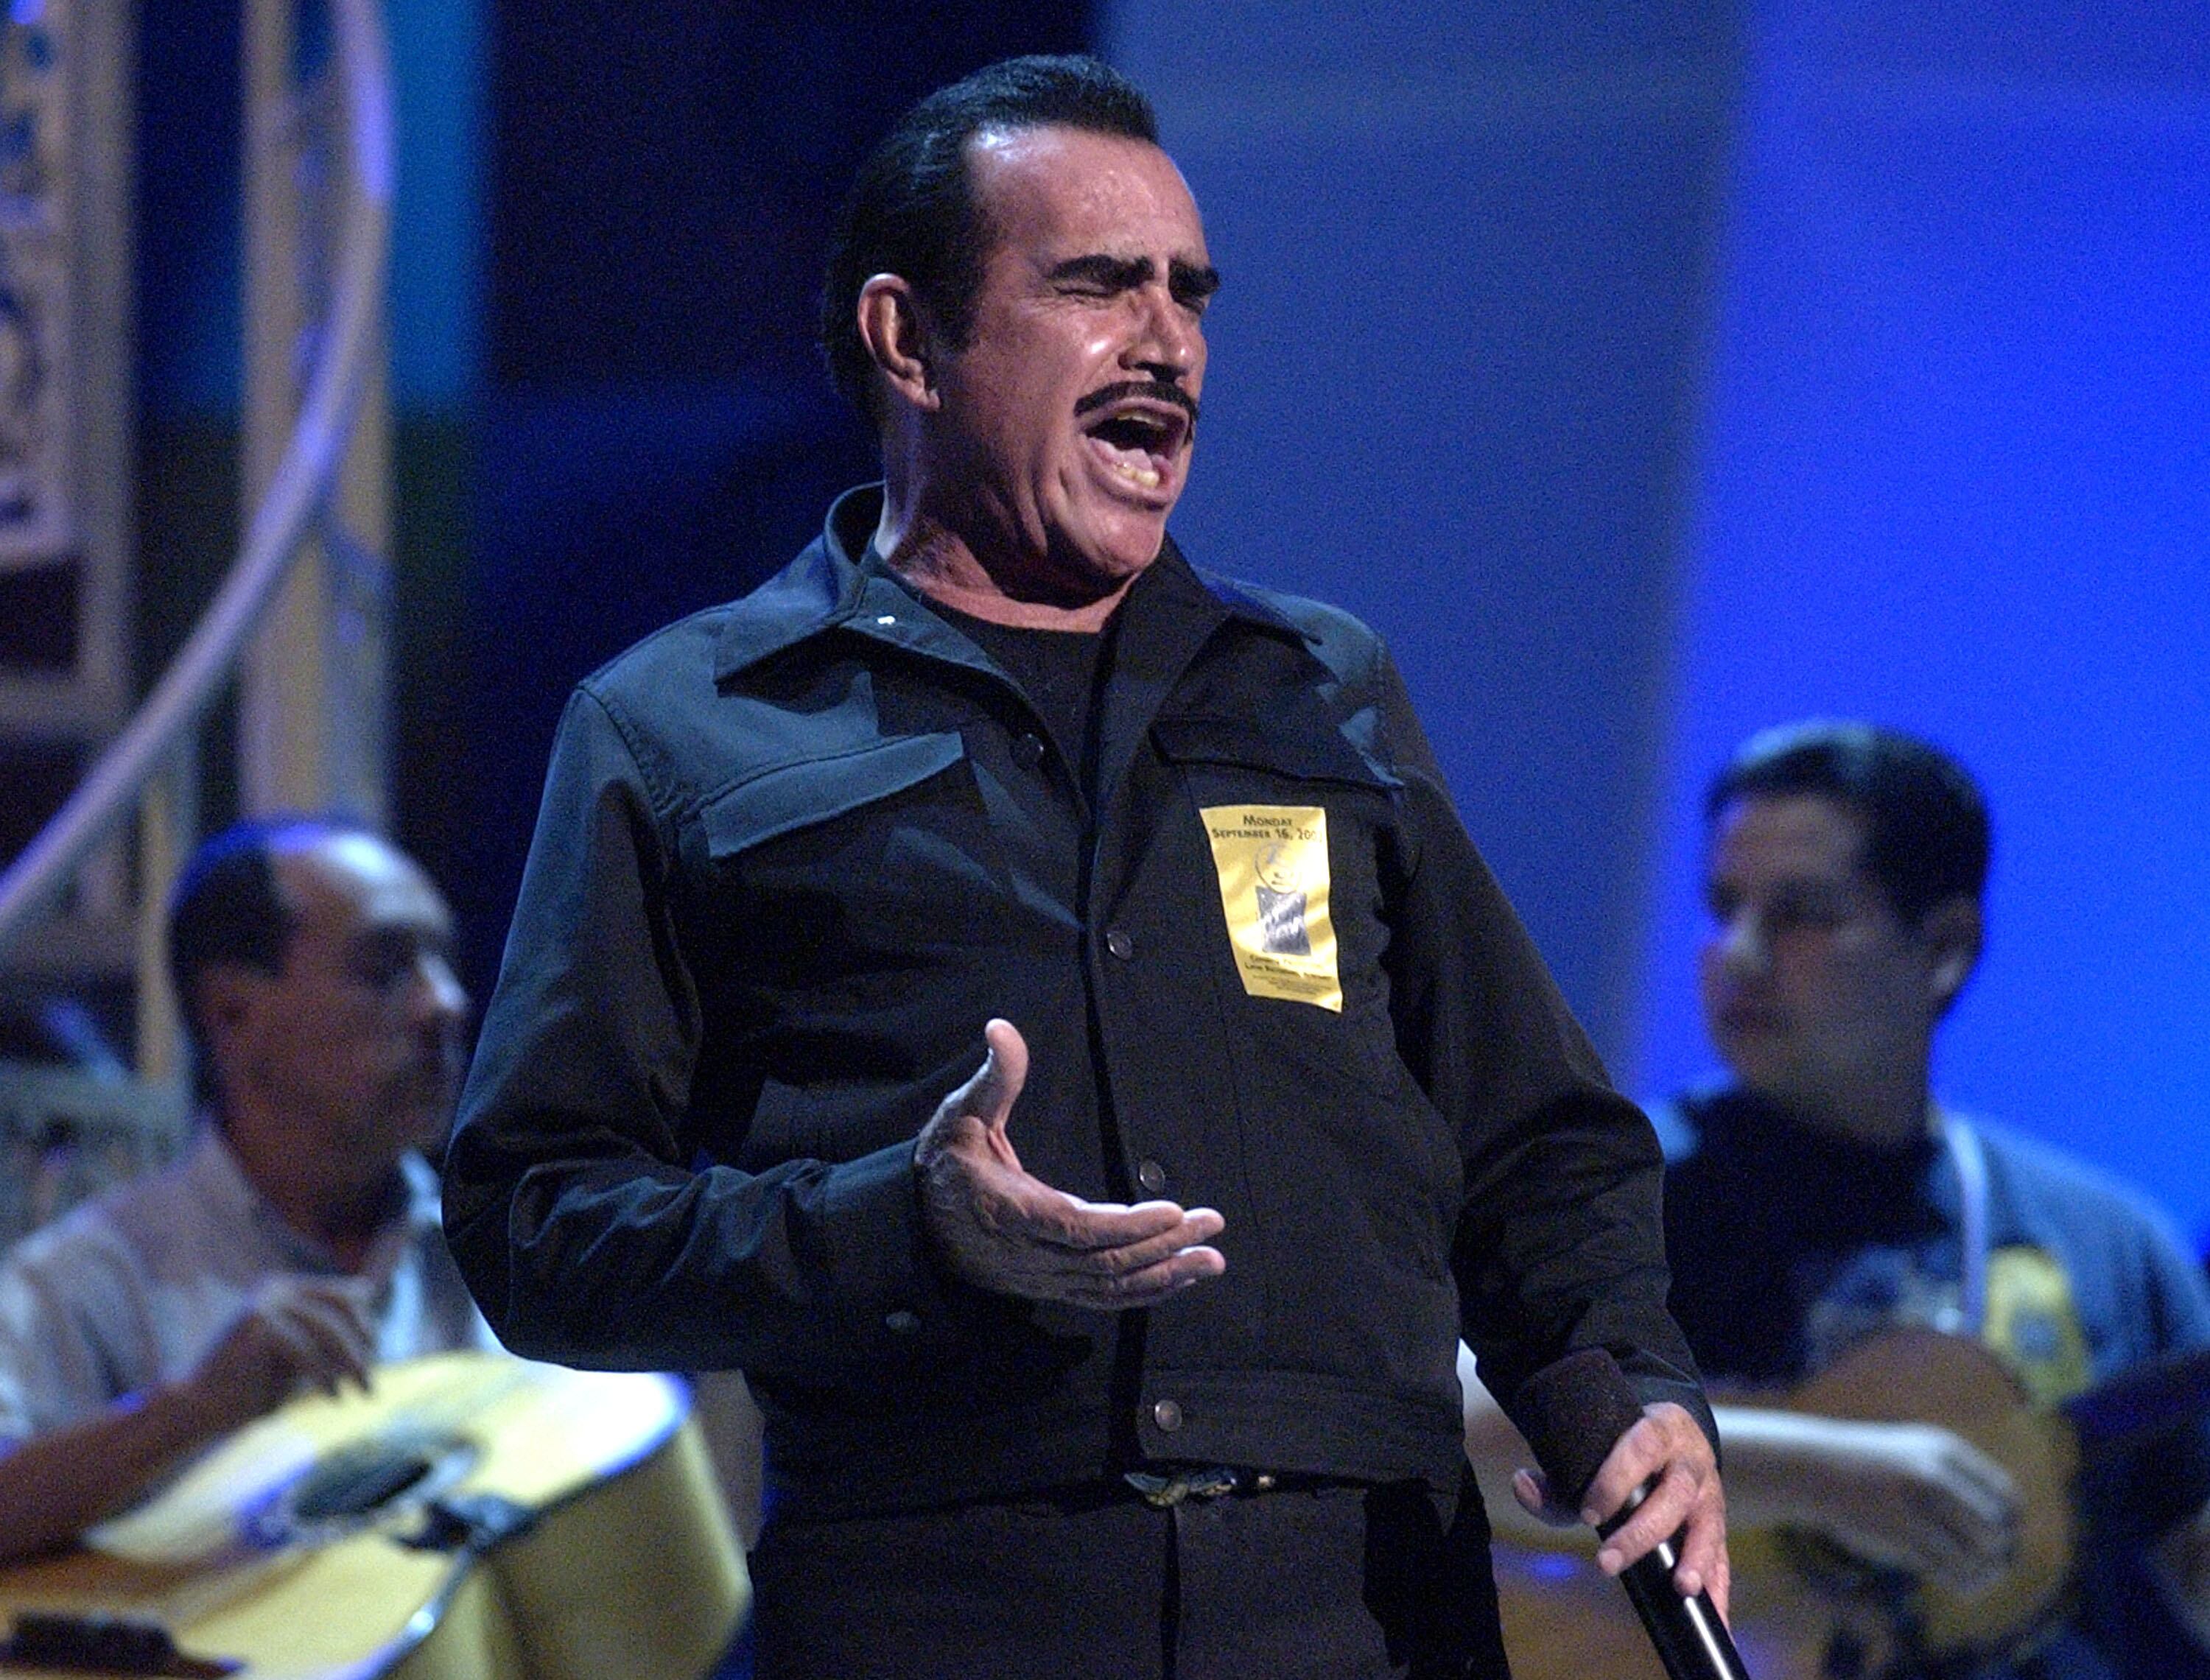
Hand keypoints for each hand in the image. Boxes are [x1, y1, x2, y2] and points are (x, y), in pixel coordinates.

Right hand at [180, 1275, 378, 1436]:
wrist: (197, 1407)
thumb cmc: (249, 1385)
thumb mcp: (297, 1354)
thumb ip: (324, 1336)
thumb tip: (371, 1320)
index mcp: (282, 1286)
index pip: (342, 1296)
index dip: (363, 1324)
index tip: (374, 1352)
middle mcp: (274, 1286)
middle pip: (340, 1312)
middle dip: (361, 1347)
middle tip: (371, 1383)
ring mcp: (265, 1301)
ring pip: (328, 1331)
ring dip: (351, 1365)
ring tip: (363, 1392)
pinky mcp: (258, 1323)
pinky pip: (306, 1352)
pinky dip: (323, 1377)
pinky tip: (332, 1397)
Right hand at [914, 1019, 1226, 1308]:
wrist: (911, 1224)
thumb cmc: (944, 1163)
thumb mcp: (962, 1114)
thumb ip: (995, 1077)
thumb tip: (1002, 1028)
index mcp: (1012, 1211)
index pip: (1080, 1229)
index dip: (1129, 1227)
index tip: (1174, 1211)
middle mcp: (1029, 1254)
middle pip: (1106, 1262)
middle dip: (1164, 1246)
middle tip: (1213, 1225)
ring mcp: (1039, 1278)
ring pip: (1109, 1288)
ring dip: (1163, 1276)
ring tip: (1211, 1260)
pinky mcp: (1046, 1288)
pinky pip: (1100, 1298)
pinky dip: (1142, 1293)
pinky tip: (1175, 1279)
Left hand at [1513, 1400, 1730, 1616]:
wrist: (1669, 1435)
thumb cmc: (1621, 1451)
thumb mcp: (1596, 1450)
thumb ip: (1556, 1477)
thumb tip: (1522, 1484)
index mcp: (1659, 1431)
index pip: (1640, 1447)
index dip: (1615, 1479)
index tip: (1588, 1513)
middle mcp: (1690, 1461)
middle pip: (1675, 1494)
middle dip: (1640, 1532)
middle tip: (1605, 1562)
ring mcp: (1710, 1494)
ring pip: (1707, 1524)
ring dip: (1696, 1558)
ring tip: (1681, 1586)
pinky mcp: (1717, 1525)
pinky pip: (1722, 1558)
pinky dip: (1719, 1590)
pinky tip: (1716, 1619)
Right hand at [1728, 1412, 2018, 1596]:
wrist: (1812, 1468)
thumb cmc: (1868, 1464)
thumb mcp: (1915, 1452)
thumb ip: (1956, 1478)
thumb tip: (2006, 1524)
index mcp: (1945, 1451)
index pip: (2005, 1495)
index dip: (2012, 1522)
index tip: (2003, 1534)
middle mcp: (1935, 1477)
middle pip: (1994, 1529)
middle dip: (1998, 1552)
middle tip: (1992, 1563)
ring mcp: (1916, 1506)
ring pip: (1975, 1554)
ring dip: (1984, 1573)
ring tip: (1980, 1578)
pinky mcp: (1898, 1536)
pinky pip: (1947, 1569)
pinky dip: (1962, 1583)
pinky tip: (1960, 1585)